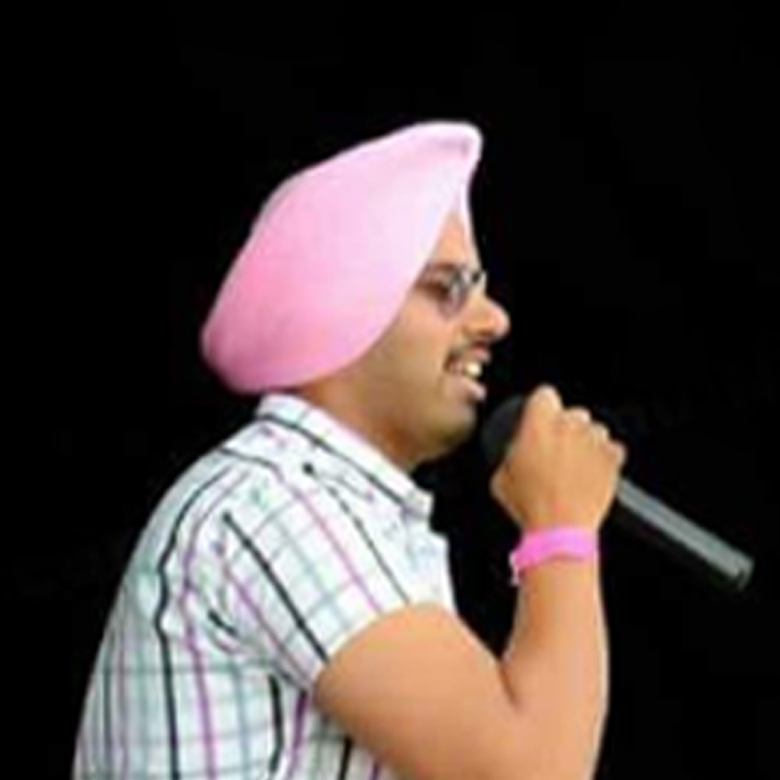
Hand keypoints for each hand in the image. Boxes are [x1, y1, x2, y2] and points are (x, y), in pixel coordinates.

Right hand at [490, 385, 626, 531]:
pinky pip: (612, 450)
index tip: (538, 420)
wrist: (560, 530)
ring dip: (586, 443)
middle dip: (565, 428)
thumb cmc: (531, 505)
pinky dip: (604, 460)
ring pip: (594, 430)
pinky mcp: (613, 457)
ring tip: (574, 468)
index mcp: (538, 421)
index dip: (540, 408)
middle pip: (572, 413)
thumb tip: (513, 455)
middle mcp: (570, 423)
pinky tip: (590, 477)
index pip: (544, 394)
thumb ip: (510, 455)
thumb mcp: (501, 477)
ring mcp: (594, 439)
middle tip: (555, 452)